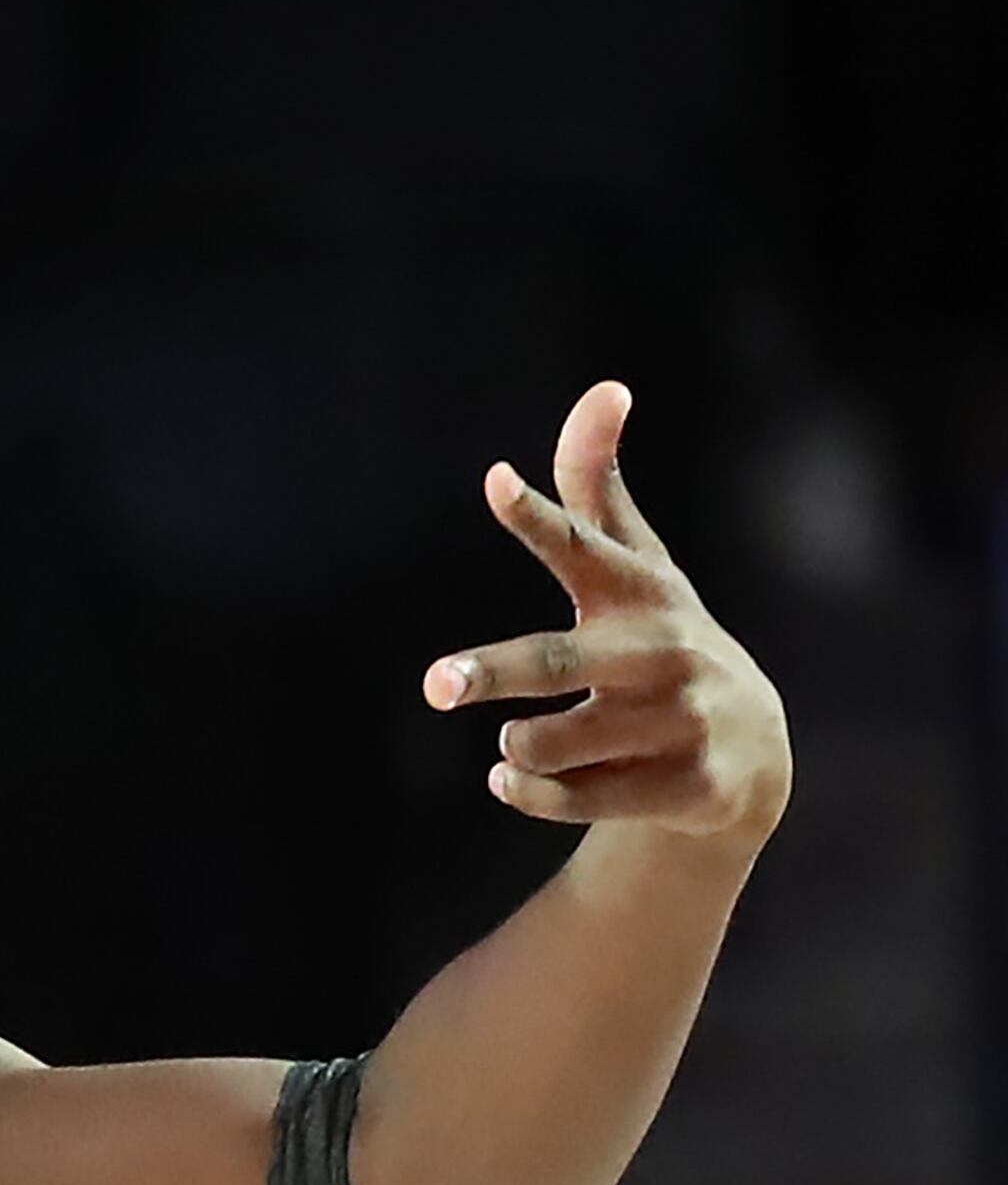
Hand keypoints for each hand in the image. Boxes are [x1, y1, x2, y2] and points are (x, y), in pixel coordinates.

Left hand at [423, 381, 792, 849]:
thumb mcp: (636, 568)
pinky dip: (530, 792)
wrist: (747, 755)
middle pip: (560, 662)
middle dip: (498, 671)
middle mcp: (661, 651)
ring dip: (519, 744)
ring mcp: (678, 720)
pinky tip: (511, 779)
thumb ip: (598, 489)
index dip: (538, 516)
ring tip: (519, 738)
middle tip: (437, 685)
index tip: (495, 481)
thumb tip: (604, 387)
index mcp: (638, 591)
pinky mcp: (685, 784)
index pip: (581, 546)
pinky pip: (576, 796)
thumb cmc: (663, 642)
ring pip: (555, 740)